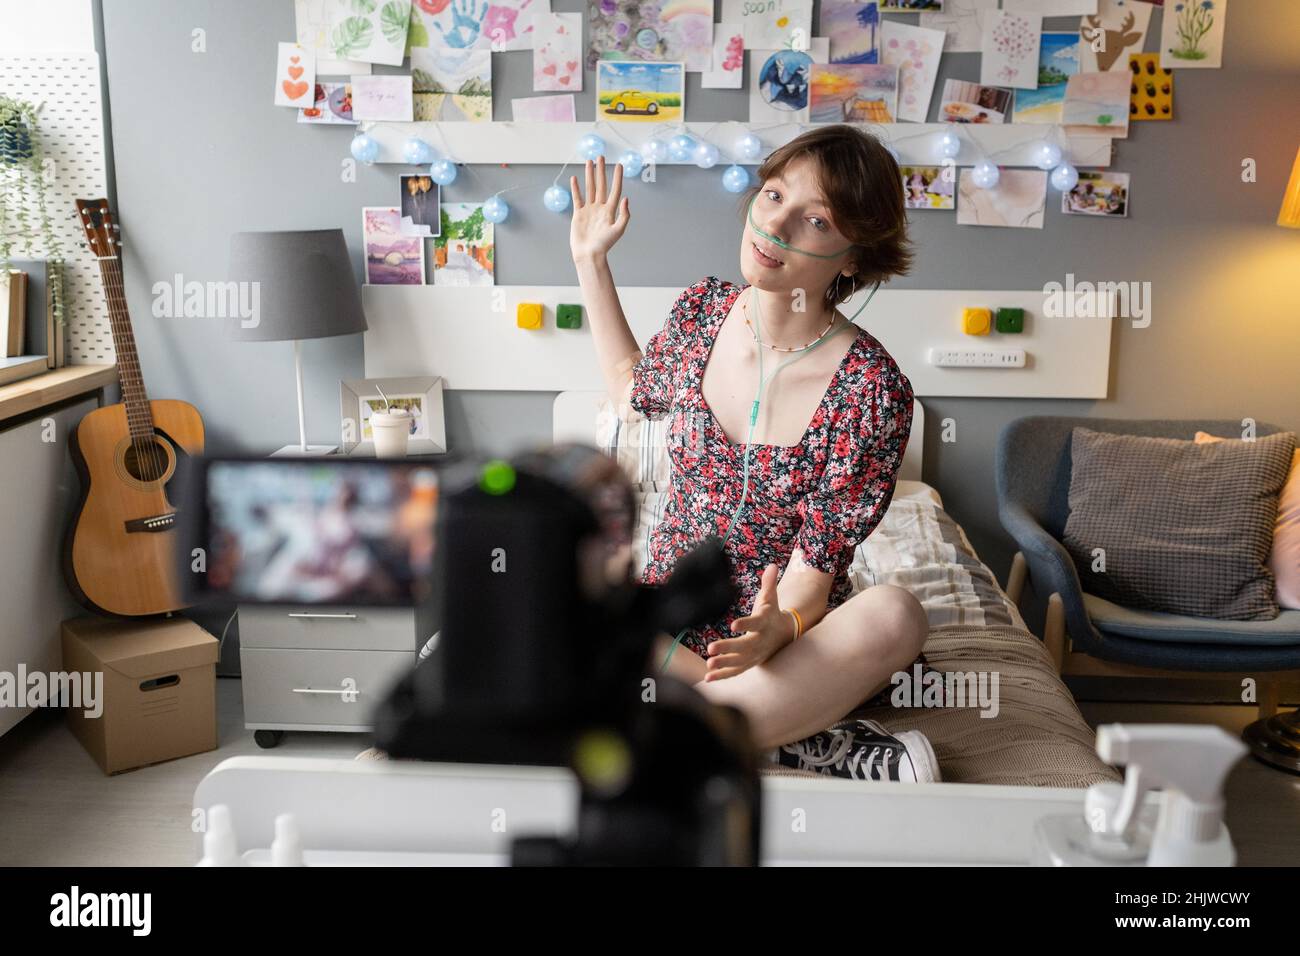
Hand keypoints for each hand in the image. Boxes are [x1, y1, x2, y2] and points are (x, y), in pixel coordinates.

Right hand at [569, 156, 629, 262]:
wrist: (589, 254)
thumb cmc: (604, 245)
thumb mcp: (618, 230)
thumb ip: (624, 214)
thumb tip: (626, 198)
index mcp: (610, 211)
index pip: (615, 190)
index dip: (617, 177)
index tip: (619, 165)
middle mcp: (600, 208)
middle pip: (601, 185)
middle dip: (601, 171)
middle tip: (601, 156)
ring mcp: (589, 210)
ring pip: (589, 188)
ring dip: (589, 175)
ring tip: (589, 162)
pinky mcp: (578, 214)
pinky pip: (577, 198)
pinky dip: (576, 188)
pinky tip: (575, 178)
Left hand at [705, 564, 793, 681]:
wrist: (784, 634)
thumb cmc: (771, 613)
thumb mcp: (771, 598)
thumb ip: (769, 583)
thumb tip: (772, 565)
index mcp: (764, 623)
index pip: (755, 623)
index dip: (745, 624)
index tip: (733, 624)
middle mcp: (760, 641)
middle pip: (745, 646)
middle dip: (728, 648)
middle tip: (710, 648)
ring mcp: (755, 655)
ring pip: (740, 662)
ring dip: (724, 664)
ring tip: (709, 664)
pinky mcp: (749, 663)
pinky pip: (736, 671)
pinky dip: (723, 676)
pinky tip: (708, 678)